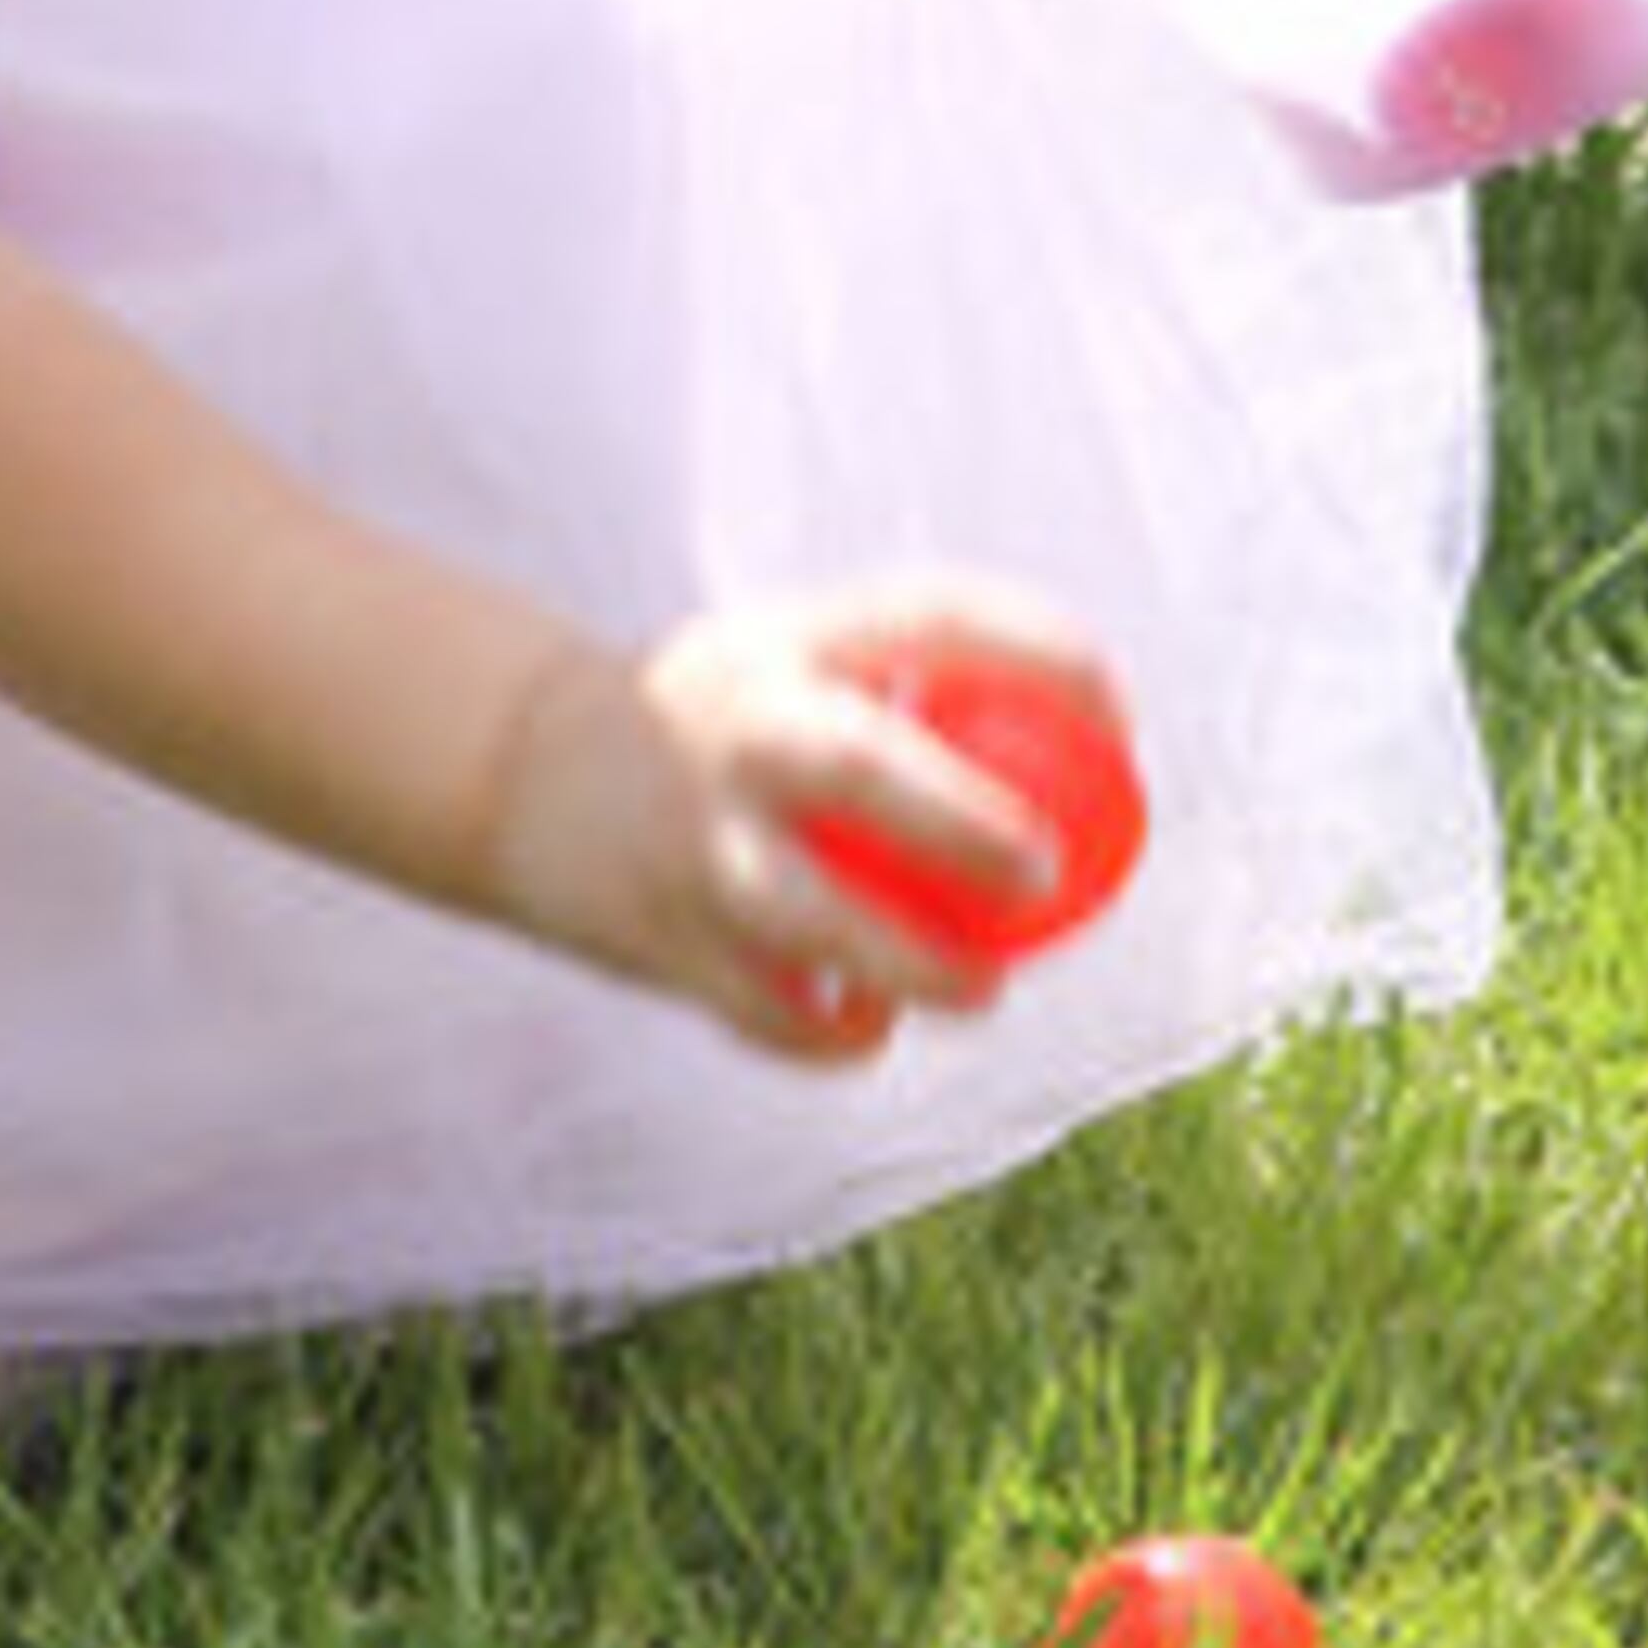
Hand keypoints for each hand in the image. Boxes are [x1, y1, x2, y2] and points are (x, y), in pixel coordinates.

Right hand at [479, 581, 1139, 1068]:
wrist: (526, 774)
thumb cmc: (725, 717)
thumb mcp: (795, 656)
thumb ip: (914, 681)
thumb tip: (1100, 739)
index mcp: (786, 644)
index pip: (932, 614)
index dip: (1041, 655)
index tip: (1121, 720)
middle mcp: (735, 731)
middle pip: (860, 770)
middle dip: (963, 824)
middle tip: (1045, 873)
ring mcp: (689, 839)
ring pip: (806, 917)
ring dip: (907, 965)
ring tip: (982, 992)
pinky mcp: (659, 939)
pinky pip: (764, 1010)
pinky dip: (827, 1033)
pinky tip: (868, 1024)